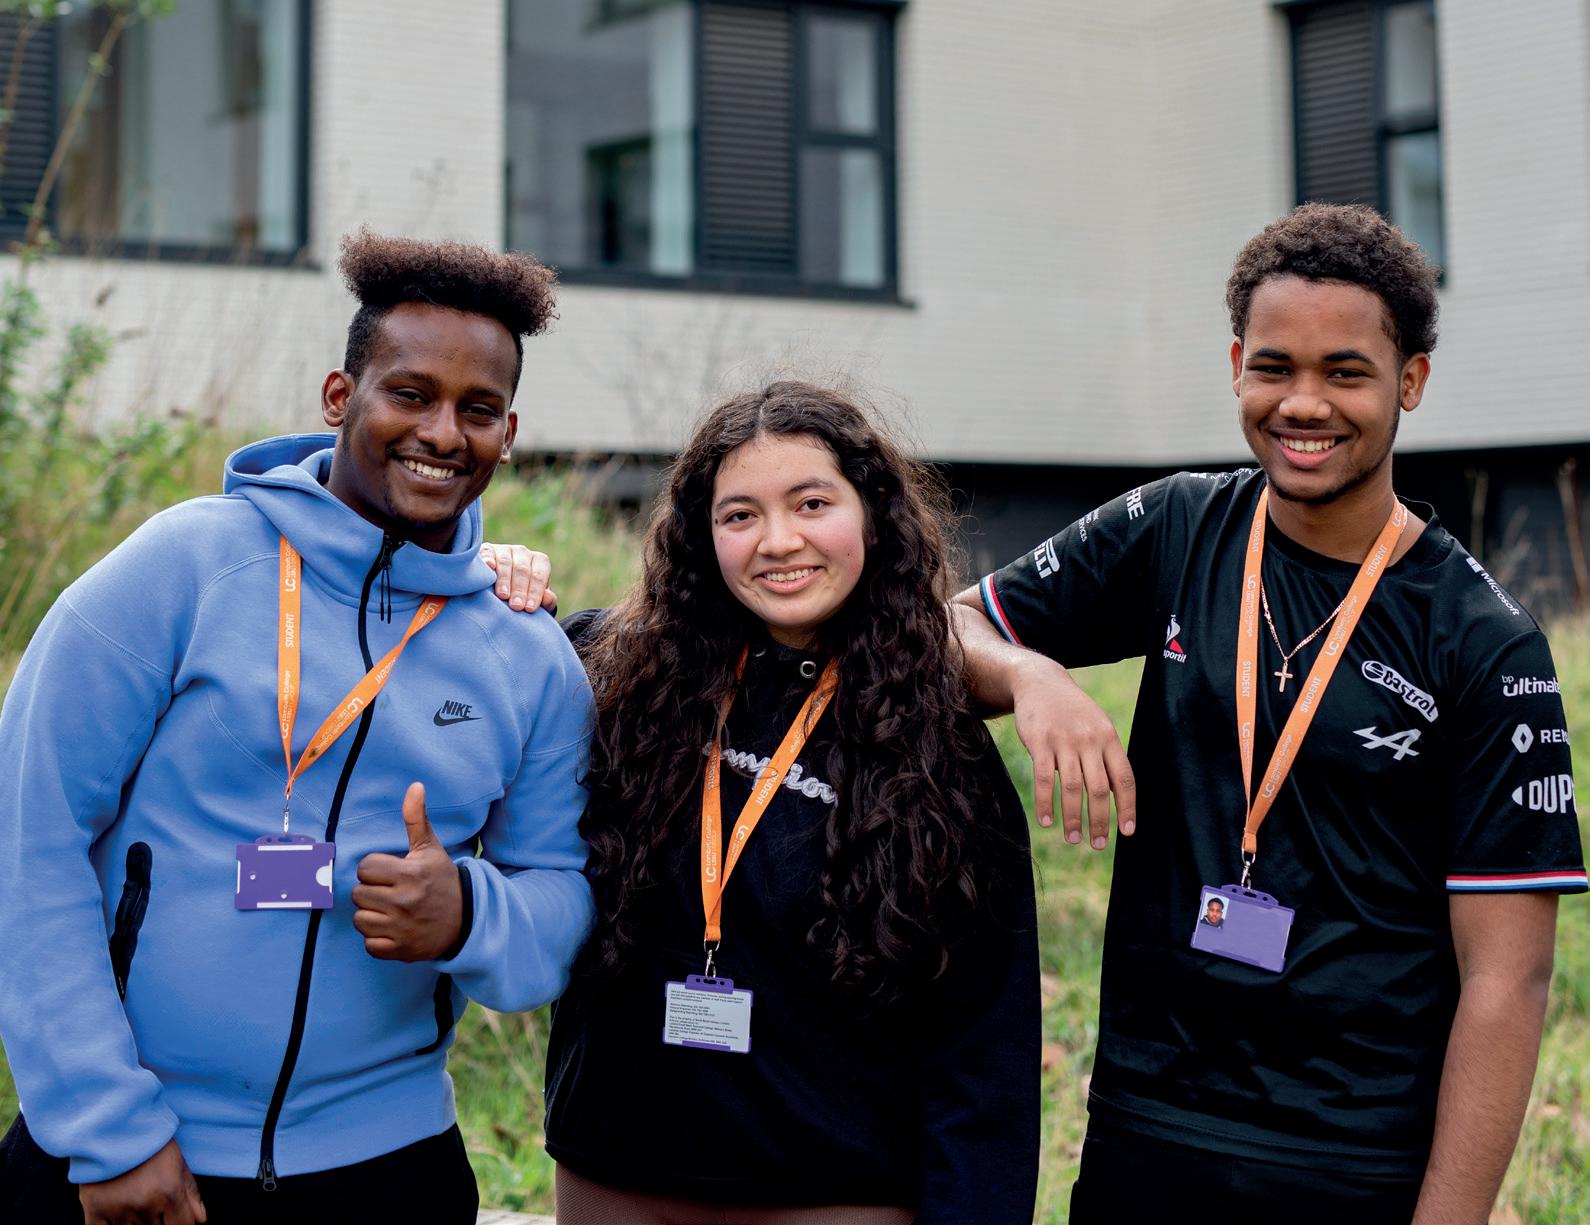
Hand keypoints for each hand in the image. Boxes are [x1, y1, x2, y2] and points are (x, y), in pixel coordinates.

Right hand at [79, 1138, 205, 1224]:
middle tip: (150, 1201)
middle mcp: (145, 1205)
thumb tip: (200, 1221)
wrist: (114, 1125)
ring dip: (135, 1223)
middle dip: (158, 1221)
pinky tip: (116, 1214)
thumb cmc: (151, 1143)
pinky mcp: (94, 1210)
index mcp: (169, 1193)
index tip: (175, 1217)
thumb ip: (191, 1194)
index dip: (180, 1223)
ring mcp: (118, 1210)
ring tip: (134, 1201)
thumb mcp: (178, 1162)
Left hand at [353, 783, 463, 961]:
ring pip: (360, 919)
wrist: (467, 920)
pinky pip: (369, 944)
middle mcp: (405, 901)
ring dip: (371, 915)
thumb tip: (415, 786)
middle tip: (391, 892)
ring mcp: (402, 928)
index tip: (391, 873)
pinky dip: (377, 939)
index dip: (375, 869)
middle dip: (371, 891)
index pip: (365, 868)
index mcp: (411, 874)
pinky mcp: (400, 950)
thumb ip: (417, 819)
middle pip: (358, 894)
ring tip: (390, 910)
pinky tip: (393, 929)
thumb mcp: (431, 849)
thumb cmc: (442, 880)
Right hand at [480, 542, 556, 612]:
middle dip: (520, 589)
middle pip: (522, 569)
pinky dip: (488, 559)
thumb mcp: (535, 599)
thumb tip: (547, 597)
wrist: (498, 589)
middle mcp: (522, 552)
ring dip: (504, 579)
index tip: (530, 609)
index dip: (535, 592)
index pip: (539, 575)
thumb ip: (547, 601)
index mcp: (539, 561)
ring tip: (503, 596)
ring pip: (505, 562)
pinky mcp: (487, 550)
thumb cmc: (523, 596)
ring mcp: (503, 549)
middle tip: (516, 606)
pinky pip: (487, 553)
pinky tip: (490, 567)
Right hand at [1010, 655, 1135, 846]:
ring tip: (1073, 839)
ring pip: (1072, 787)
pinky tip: (1046, 821)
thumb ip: (1105, 756)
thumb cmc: (1072, 711)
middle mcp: (1090, 740)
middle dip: (1099, 821)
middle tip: (1097, 844)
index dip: (1126, 808)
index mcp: (1109, 738)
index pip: (1124, 778)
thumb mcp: (1096, 726)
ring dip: (1073, 818)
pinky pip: (1045, 779)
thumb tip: (1115, 794)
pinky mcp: (1040, 742)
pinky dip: (1046, 803)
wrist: (1040, 682)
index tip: (1126, 832)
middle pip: (1099, 788)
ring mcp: (1064, 741)